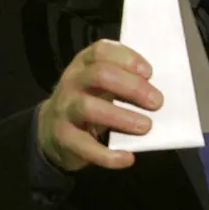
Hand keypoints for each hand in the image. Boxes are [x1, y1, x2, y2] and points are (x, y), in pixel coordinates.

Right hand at [36, 40, 161, 171]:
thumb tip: (158, 94)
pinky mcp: (63, 137)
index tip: (149, 73)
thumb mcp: (101, 86)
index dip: (127, 58)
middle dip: (132, 87)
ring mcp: (65, 109)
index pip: (102, 50)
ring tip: (145, 126)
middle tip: (157, 102)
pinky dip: (108, 155)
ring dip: (122, 117)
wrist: (50, 131)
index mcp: (84, 64)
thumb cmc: (89, 101)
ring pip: (89, 107)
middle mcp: (72, 82)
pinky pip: (86, 146)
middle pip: (100, 75)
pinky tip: (127, 158)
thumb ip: (124, 82)